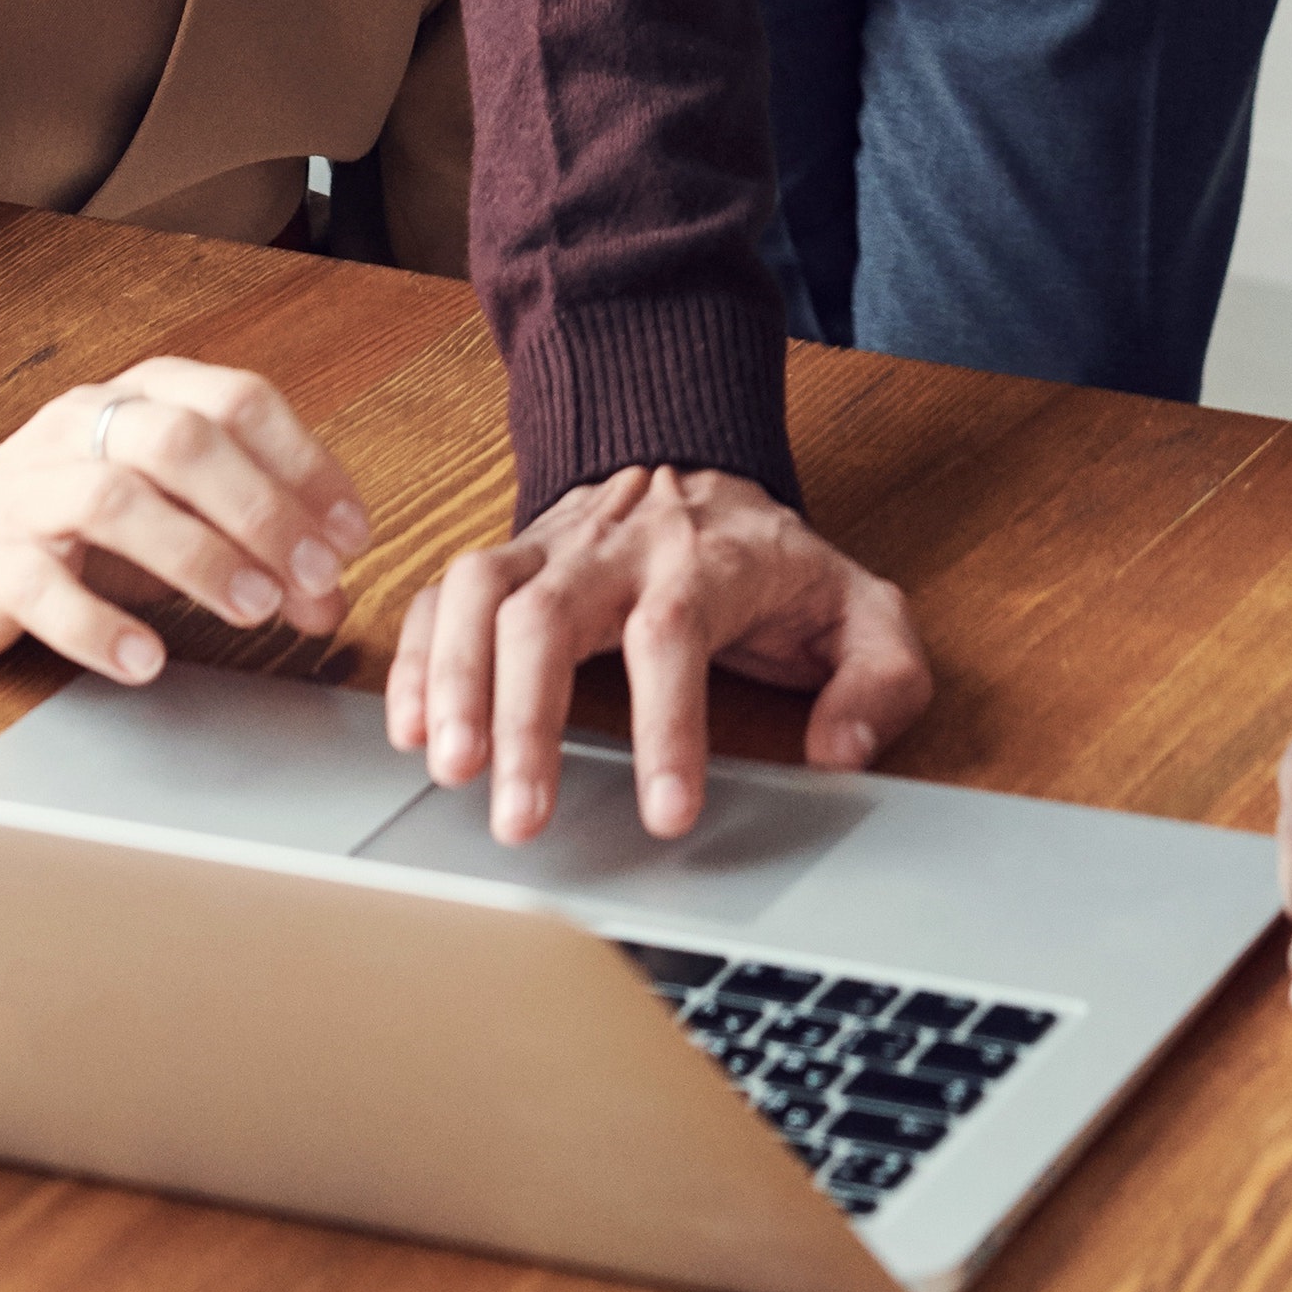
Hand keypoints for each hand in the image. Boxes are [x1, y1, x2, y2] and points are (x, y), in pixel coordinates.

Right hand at [0, 360, 373, 680]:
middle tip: (317, 580)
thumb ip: (253, 545)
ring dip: (199, 557)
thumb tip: (332, 597)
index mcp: (141, 399)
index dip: (309, 466)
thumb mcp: (168, 516)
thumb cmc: (69, 526)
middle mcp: (84, 429)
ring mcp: (28, 492)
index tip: (352, 537)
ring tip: (254, 611)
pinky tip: (146, 660)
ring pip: (115, 501)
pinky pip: (43, 588)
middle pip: (184, 441)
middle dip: (265, 511)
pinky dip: (101, 626)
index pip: (240, 402)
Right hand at [387, 464, 929, 845]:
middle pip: (549, 615)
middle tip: (520, 817)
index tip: (668, 813)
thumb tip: (842, 751)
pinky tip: (409, 730)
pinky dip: (414, 658)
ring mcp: (553, 546)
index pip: (674, 634)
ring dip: (452, 682)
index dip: (667, 726)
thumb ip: (881, 680)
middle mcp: (620, 545)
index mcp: (709, 559)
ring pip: (480, 592)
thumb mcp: (867, 613)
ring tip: (450, 771)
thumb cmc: (780, 566)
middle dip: (527, 719)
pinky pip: (442, 595)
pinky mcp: (508, 560)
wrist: (707, 475)